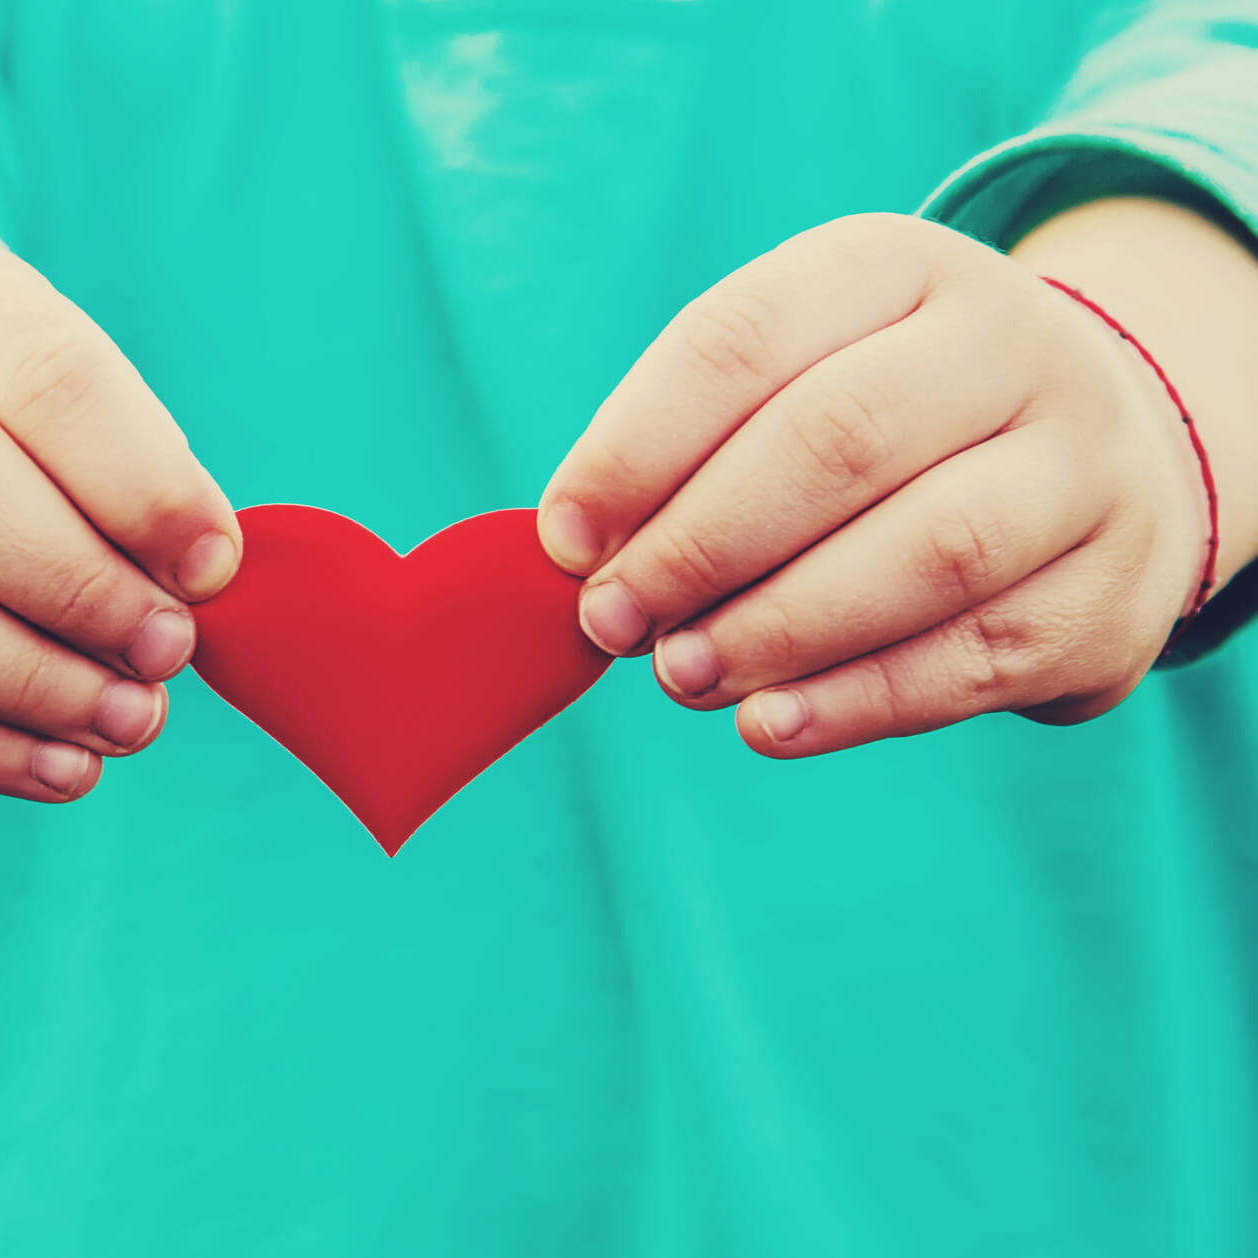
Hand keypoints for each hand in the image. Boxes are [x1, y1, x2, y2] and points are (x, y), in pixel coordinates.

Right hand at [0, 223, 240, 800]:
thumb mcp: (31, 390)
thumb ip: (119, 466)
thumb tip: (196, 578)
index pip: (40, 371)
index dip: (141, 480)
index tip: (212, 568)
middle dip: (76, 585)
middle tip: (166, 652)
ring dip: (24, 680)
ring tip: (124, 720)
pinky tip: (57, 769)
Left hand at [537, 212, 1211, 756]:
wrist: (1096, 456)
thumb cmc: (884, 425)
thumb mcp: (795, 379)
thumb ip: (689, 450)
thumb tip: (582, 556)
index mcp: (901, 264)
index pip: (742, 338)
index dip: (636, 448)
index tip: (564, 541)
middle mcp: (1014, 342)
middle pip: (836, 439)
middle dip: (700, 545)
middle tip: (613, 621)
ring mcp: (1085, 464)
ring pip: (926, 549)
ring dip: (779, 628)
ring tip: (679, 676)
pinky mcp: (1114, 590)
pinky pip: (978, 655)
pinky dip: (857, 701)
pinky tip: (767, 725)